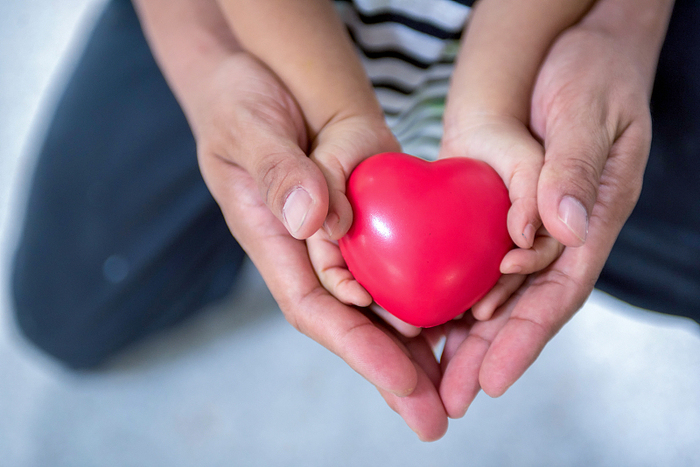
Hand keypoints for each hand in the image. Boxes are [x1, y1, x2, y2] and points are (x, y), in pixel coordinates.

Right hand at [191, 52, 448, 439]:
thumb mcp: (248, 127)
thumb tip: (313, 219)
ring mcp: (342, 235)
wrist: (260, 73)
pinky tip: (458, 318)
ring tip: (454, 387)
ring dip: (415, 347)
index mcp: (276, 243)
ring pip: (379, 302)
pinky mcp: (369, 214)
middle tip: (435, 417)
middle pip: (353, 323)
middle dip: (393, 372)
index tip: (404, 382)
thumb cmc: (239, 102)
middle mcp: (311, 250)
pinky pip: (397, 262)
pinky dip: (425, 293)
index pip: (317, 309)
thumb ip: (278, 171)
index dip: (360, 349)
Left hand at [436, 17, 656, 416]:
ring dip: (468, 334)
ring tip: (436, 374)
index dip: (526, 337)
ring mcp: (524, 222)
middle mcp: (557, 231)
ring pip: (497, 290)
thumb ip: (573, 169)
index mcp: (591, 219)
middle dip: (491, 353)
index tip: (493, 378)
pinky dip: (453, 288)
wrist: (566, 43)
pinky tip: (428, 314)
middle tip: (455, 397)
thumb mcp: (588, 112)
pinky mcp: (494, 207)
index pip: (558, 292)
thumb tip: (561, 227)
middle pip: (524, 305)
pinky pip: (475, 256)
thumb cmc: (592, 72)